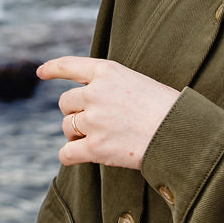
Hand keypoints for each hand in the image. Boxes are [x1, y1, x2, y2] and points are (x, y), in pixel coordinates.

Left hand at [38, 56, 181, 169]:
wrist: (183, 134)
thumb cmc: (169, 110)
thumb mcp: (139, 83)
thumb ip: (113, 88)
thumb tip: (92, 102)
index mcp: (108, 71)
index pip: (70, 65)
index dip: (53, 69)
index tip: (40, 72)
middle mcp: (95, 92)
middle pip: (66, 102)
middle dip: (75, 112)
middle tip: (91, 124)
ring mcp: (94, 119)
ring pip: (67, 126)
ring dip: (75, 134)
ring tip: (95, 140)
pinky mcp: (95, 147)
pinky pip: (67, 152)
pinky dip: (69, 155)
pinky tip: (74, 157)